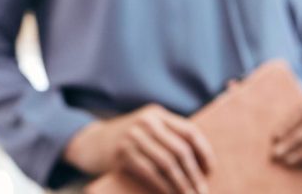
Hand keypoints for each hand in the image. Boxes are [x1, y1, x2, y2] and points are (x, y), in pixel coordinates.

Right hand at [64, 104, 213, 193]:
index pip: (190, 132)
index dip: (204, 152)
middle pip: (181, 149)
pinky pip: (151, 173)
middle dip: (195, 174)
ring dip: (182, 183)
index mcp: (157, 114)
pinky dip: (164, 186)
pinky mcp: (122, 154)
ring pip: (168, 163)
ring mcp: (133, 137)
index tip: (210, 171)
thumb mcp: (146, 128)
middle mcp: (146, 122)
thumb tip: (201, 162)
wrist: (91, 143)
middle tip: (203, 191)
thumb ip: (168, 136)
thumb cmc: (127, 140)